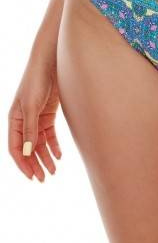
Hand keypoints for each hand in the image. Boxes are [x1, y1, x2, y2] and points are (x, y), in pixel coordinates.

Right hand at [8, 56, 61, 181]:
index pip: (16, 148)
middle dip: (35, 164)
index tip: (32, 177)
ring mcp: (36, 118)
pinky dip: (53, 145)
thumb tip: (28, 152)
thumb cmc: (37, 81)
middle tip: (44, 178)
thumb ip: (30, 128)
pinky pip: (49, 134)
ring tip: (53, 171)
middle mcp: (23, 121)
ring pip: (40, 143)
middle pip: (28, 148)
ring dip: (45, 157)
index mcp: (14, 120)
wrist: (51, 64)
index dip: (23, 164)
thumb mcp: (32, 106)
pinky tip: (59, 155)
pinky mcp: (48, 114)